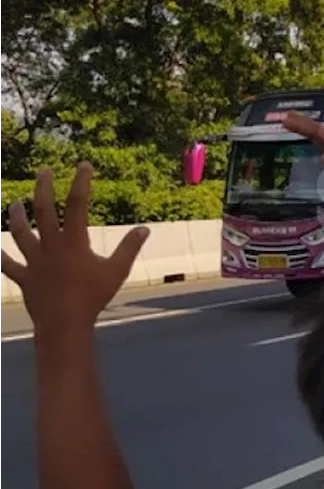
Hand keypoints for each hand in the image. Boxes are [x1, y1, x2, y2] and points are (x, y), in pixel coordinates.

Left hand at [0, 165, 148, 332]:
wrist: (65, 323)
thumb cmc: (93, 297)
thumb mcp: (117, 271)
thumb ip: (129, 247)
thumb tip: (144, 228)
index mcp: (74, 242)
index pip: (78, 205)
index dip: (81, 182)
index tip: (83, 165)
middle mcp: (51, 247)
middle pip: (44, 211)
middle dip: (43, 188)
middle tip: (43, 171)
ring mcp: (34, 262)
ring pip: (20, 233)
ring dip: (16, 216)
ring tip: (14, 203)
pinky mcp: (24, 278)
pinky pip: (7, 265)